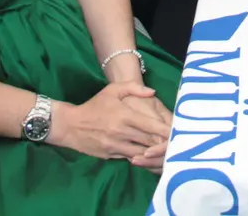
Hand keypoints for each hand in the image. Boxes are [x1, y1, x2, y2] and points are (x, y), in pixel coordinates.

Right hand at [49, 83, 170, 161]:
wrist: (70, 125)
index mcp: (125, 115)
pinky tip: (149, 157)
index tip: (177, 133)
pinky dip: (141, 159)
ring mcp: (115, 146)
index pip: (150, 126)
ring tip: (166, 153)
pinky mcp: (110, 156)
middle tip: (176, 145)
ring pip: (141, 154)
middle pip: (149, 142)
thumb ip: (133, 88)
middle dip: (163, 144)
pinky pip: (130, 159)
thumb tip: (153, 92)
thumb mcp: (112, 90)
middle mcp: (121, 132)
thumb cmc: (94, 106)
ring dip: (153, 154)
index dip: (165, 131)